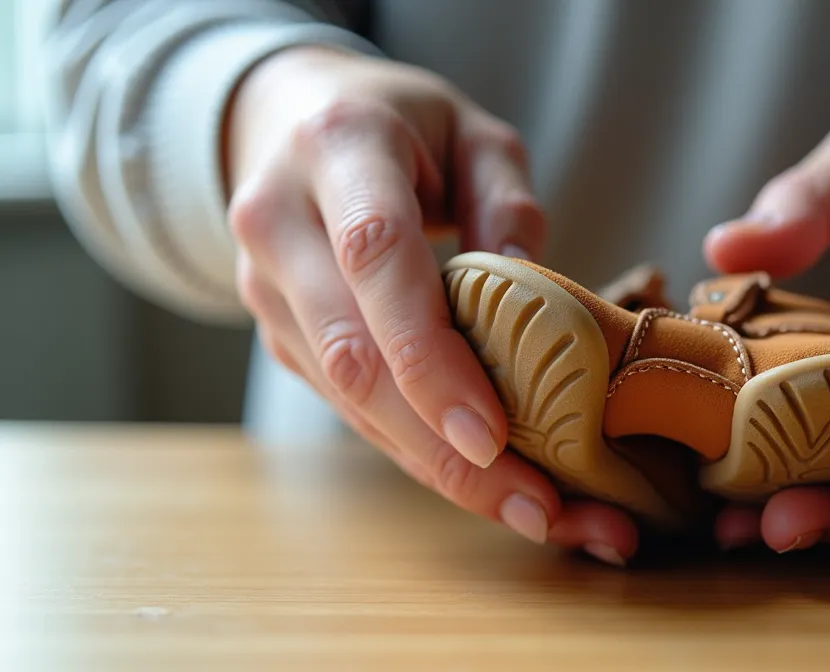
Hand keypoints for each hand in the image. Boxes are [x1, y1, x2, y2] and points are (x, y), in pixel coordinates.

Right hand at [224, 47, 637, 562]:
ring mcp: (267, 288)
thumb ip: (508, 201)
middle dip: (445, 449)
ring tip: (537, 513)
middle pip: (354, 356)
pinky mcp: (280, 336)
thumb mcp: (472, 132)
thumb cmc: (399, 122)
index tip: (493, 433)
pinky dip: (419, 453)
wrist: (285, 118)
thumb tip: (534, 299)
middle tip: (538, 506)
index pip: (375, 259)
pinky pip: (350, 408)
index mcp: (336, 149)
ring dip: (441, 470)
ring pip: (348, 401)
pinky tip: (487, 485)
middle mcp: (279, 223)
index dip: (430, 355)